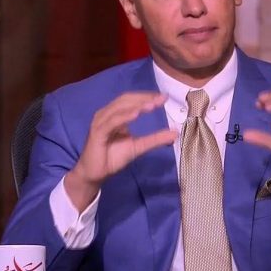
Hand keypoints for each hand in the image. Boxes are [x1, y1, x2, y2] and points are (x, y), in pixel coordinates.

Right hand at [65, 92, 176, 210]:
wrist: (95, 174)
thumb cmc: (113, 158)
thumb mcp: (138, 147)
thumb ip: (155, 139)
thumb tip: (175, 133)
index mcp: (115, 114)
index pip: (132, 100)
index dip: (147, 97)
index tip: (164, 98)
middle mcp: (106, 114)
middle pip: (126, 99)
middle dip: (144, 98)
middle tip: (161, 99)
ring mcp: (100, 122)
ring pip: (119, 108)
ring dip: (136, 105)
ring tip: (152, 105)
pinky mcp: (97, 133)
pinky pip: (111, 122)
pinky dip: (124, 117)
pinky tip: (136, 114)